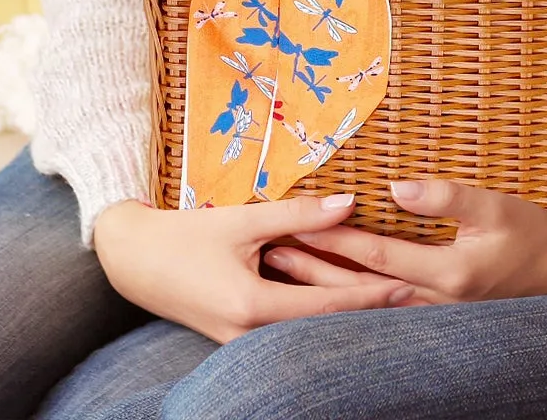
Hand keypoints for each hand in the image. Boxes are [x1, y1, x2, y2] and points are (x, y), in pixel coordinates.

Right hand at [93, 193, 409, 343]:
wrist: (133, 261)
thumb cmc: (186, 235)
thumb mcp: (243, 220)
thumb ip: (299, 214)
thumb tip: (352, 203)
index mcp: (252, 307)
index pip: (327, 306)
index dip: (370, 295)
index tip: (408, 285)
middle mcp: (249, 336)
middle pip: (321, 327)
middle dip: (366, 312)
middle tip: (413, 299)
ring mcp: (241, 344)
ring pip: (305, 330)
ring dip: (343, 315)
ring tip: (388, 302)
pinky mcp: (236, 337)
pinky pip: (286, 328)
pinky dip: (315, 314)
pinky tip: (340, 301)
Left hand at [271, 181, 546, 304]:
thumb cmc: (532, 232)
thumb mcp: (496, 205)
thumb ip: (447, 196)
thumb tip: (397, 187)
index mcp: (448, 273)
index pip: (377, 255)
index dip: (336, 237)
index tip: (299, 221)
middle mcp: (435, 301)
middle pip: (360, 287)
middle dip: (314, 267)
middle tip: (271, 248)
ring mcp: (435, 315)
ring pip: (367, 303)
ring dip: (324, 286)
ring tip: (284, 267)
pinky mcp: (437, 317)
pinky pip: (384, 309)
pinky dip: (350, 298)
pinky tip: (325, 289)